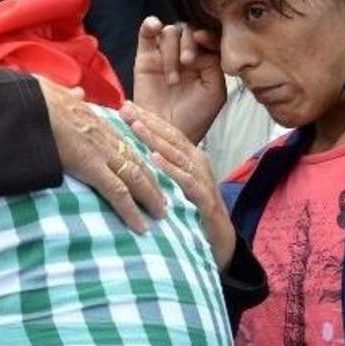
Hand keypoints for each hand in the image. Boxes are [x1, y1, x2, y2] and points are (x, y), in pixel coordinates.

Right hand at [36, 76, 166, 233]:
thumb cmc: (35, 97)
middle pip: (137, 161)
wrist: (27, 102)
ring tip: (161, 216)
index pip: (125, 143)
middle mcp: (104, 136)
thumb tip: (77, 93)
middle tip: (163, 200)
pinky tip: (140, 226)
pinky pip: (117, 192)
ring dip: (151, 198)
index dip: (139, 159)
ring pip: (136, 178)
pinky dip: (131, 211)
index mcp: (96, 120)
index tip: (148, 172)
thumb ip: (70, 95)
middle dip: (153, 182)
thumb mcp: (58, 91)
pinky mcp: (91, 166)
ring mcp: (100, 151)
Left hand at [120, 102, 235, 268]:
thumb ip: (159, 165)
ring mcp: (202, 180)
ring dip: (155, 139)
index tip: (124, 105)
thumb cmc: (192, 208)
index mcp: (189, 157)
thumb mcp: (175, 183)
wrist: (220, 240)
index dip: (147, 117)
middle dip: (147, 121)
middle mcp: (197, 163)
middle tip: (124, 108)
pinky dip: (170, 169)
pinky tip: (154, 159)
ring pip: (177, 154)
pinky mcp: (205, 199)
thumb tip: (131, 149)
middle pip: (170, 137)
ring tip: (135, 126)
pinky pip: (186, 181)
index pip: (166, 132)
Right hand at [133, 17, 225, 143]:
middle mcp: (185, 55)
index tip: (203, 41)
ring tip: (172, 79)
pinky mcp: (144, 59)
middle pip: (188, 31)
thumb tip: (197, 40)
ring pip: (169, 33)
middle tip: (187, 63)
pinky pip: (146, 34)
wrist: (167, 134)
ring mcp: (164, 56)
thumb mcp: (215, 91)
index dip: (206, 35)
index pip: (207, 36)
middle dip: (188, 44)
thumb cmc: (194, 117)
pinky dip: (149, 25)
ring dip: (172, 51)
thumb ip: (213, 63)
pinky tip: (153, 26)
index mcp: (205, 61)